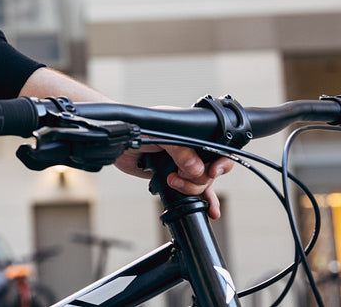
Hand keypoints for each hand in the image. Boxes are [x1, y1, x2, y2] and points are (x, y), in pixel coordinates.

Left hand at [115, 144, 234, 219]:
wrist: (119, 145)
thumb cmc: (137, 131)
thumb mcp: (159, 136)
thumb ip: (179, 150)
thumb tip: (196, 168)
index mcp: (194, 134)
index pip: (218, 148)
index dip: (220, 161)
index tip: (212, 171)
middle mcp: (193, 150)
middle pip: (211, 170)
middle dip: (198, 178)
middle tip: (179, 175)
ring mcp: (185, 165)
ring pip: (204, 183)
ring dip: (193, 189)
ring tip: (173, 182)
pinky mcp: (177, 178)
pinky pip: (196, 191)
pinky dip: (205, 200)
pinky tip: (211, 210)